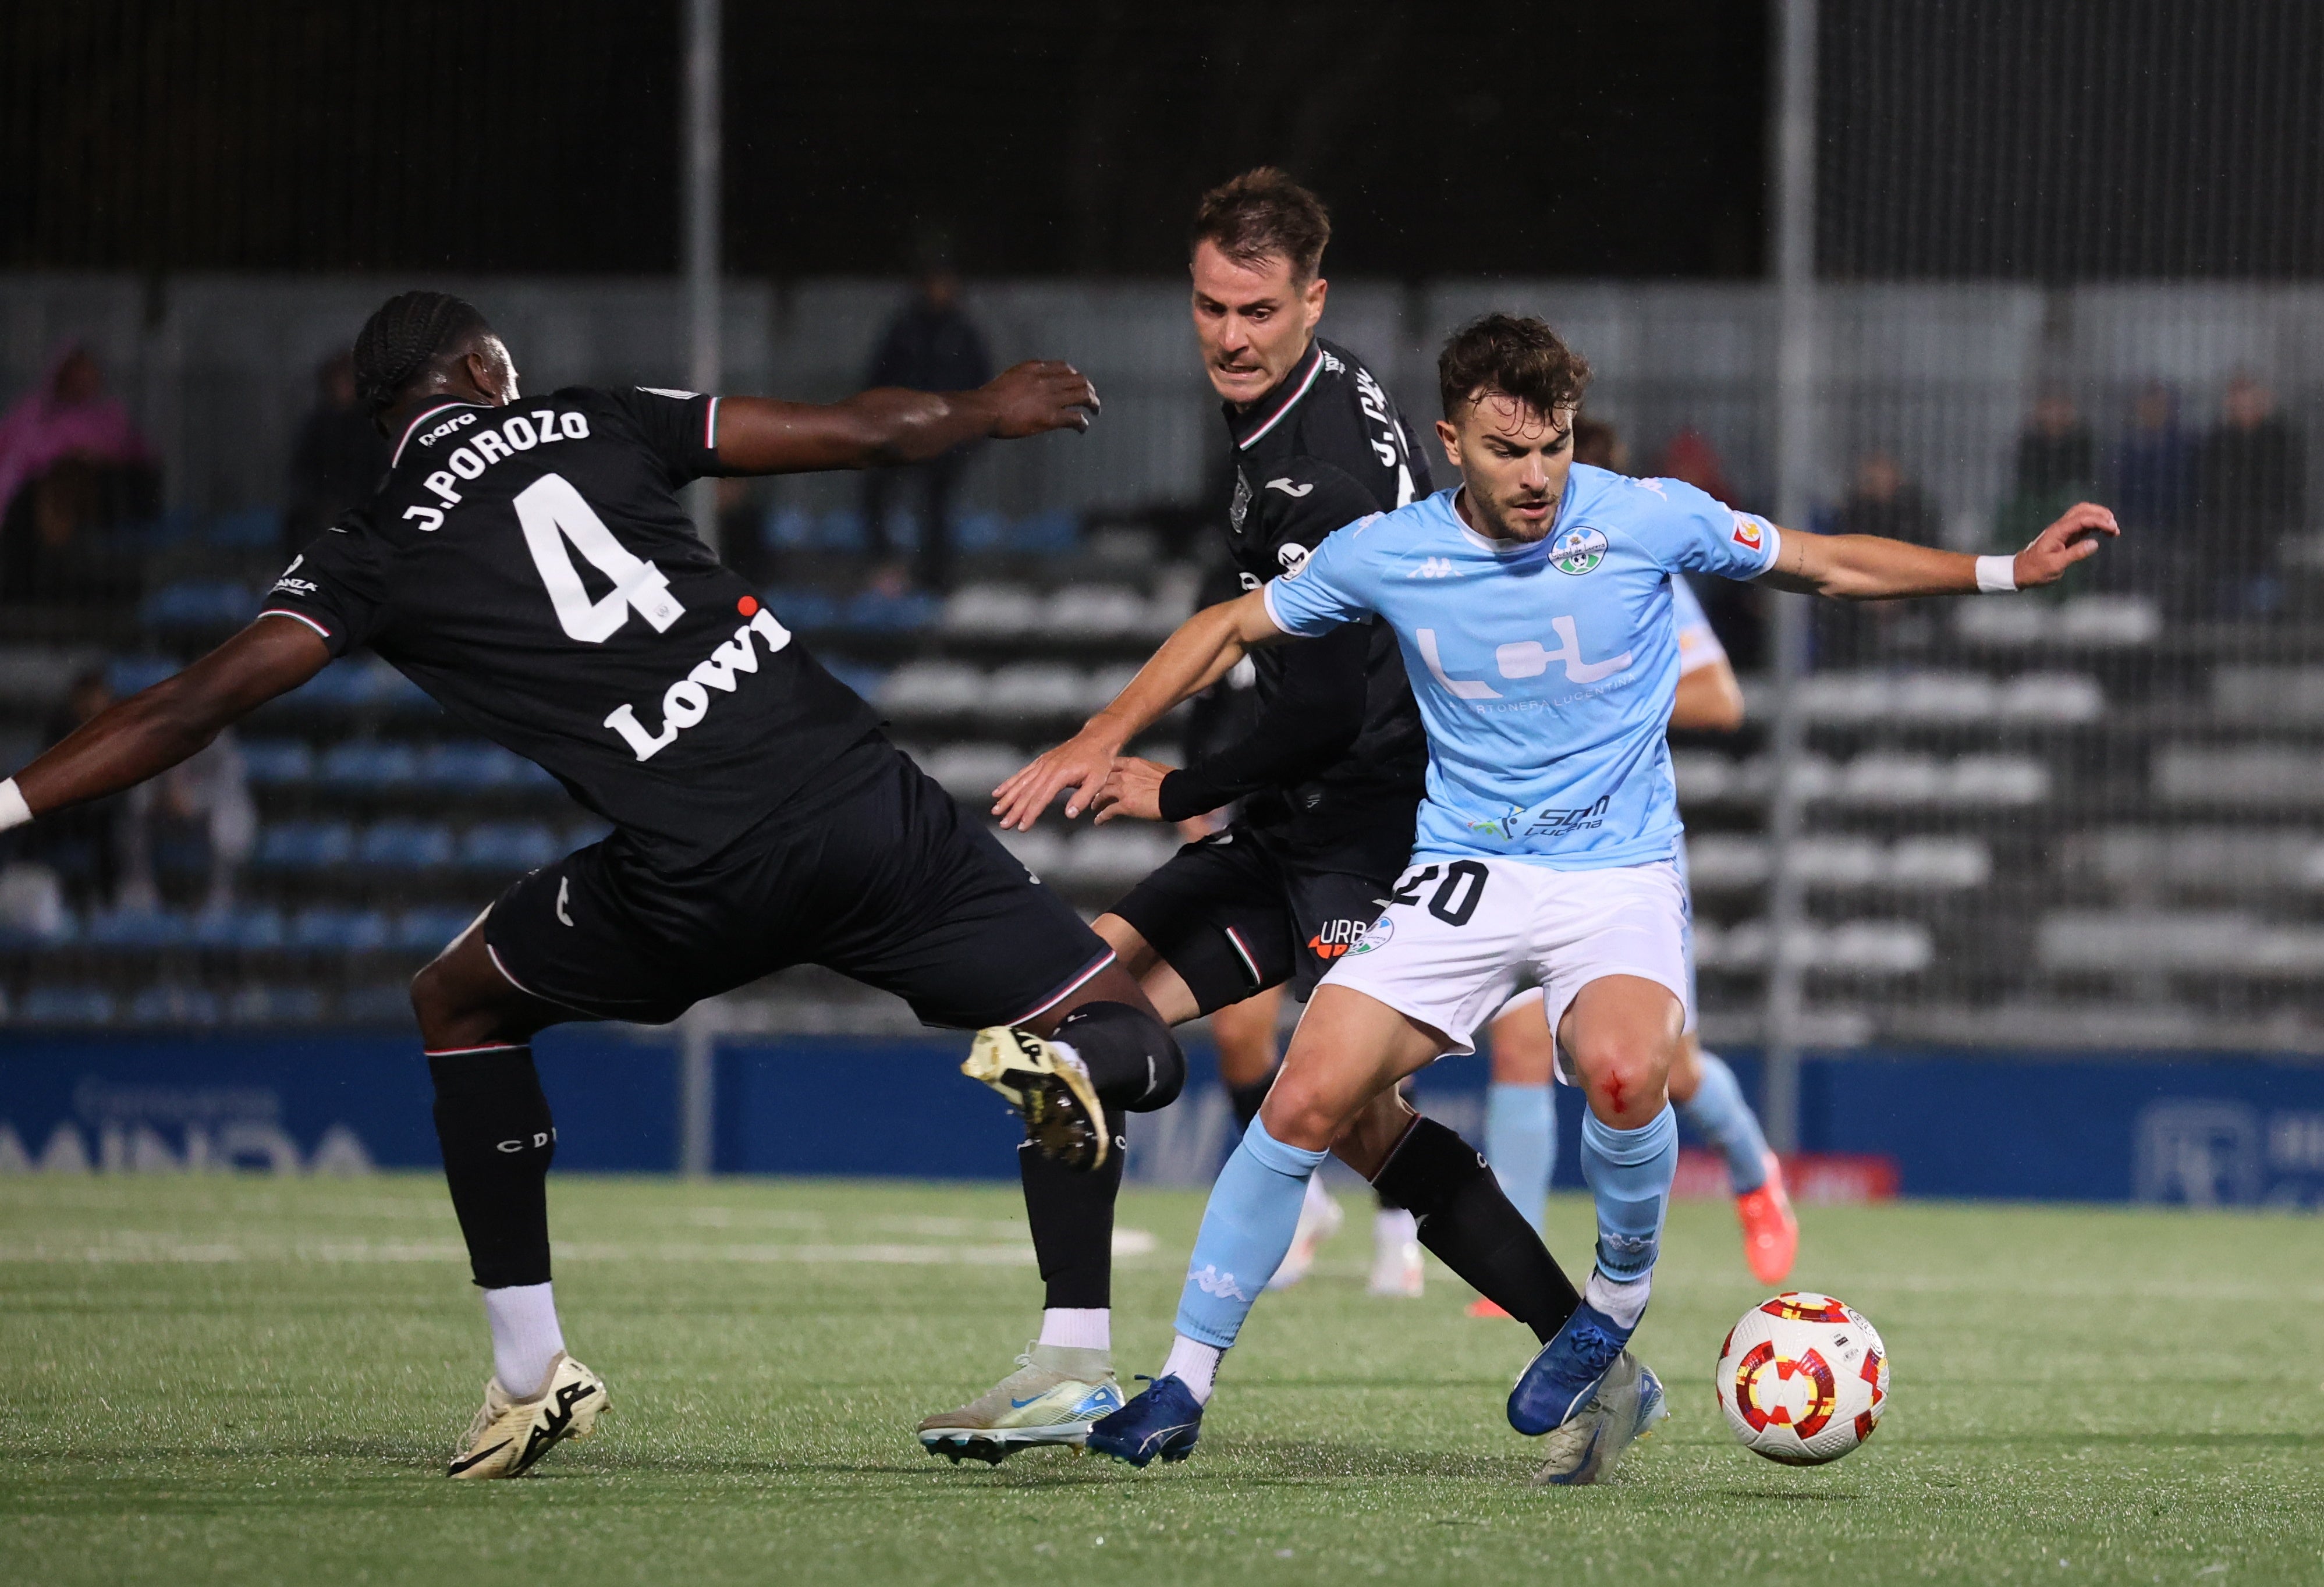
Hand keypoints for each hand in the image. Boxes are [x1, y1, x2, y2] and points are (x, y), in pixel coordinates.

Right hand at [981, 361, 1099, 438]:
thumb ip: (1022, 379)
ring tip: (1095, 410)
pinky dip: (1082, 423)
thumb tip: (1024, 389)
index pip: (1064, 367)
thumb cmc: (989, 398)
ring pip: (1083, 395)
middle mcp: (1047, 380)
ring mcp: (1051, 398)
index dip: (1074, 375)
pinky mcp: (1052, 417)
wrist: (985, 408)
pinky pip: (1076, 418)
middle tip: (1091, 397)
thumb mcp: (1008, 378)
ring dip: (1093, 403)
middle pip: (1079, 379)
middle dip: (1088, 387)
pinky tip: (1082, 428)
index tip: (1076, 381)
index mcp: (1036, 368)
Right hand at [992, 721, 1126, 829]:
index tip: (1021, 826)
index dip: (1030, 814)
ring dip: (1007, 798)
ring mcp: (1042, 764)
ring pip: (1020, 783)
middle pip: (1026, 793)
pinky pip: (1022, 773)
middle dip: (1013, 810)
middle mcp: (1047, 769)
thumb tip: (1069, 814)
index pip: (1041, 798)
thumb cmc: (1099, 760)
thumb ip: (1082, 798)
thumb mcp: (1098, 781)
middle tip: (1003, 824)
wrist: (1096, 738)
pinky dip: (1009, 783)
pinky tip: (999, 792)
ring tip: (996, 811)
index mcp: (1060, 775)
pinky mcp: (1041, 761)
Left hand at [1091, 757, 1173, 823]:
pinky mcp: (1125, 805)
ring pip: (1102, 794)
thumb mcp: (1156, 768)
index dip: (1105, 771)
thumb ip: (1144, 770)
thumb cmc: (1173, 781)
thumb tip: (1145, 775)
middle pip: (1104, 779)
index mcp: (1133, 764)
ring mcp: (1123, 790)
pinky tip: (1099, 821)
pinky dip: (1101, 817)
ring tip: (1094, 806)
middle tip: (1094, 791)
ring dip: (1097, 801)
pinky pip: (1108, 811)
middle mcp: (1125, 775)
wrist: (1177, 793)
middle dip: (1097, 786)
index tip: (1102, 775)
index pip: (1112, 764)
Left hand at [2013, 501, 2118, 586]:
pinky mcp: (2067, 536)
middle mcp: (2061, 526)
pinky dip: (2095, 525)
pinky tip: (2104, 532)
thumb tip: (2095, 544)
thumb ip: (2075, 553)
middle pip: (2082, 509)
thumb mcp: (2055, 565)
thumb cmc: (2036, 570)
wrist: (2021, 571)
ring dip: (2099, 517)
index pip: (2082, 519)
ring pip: (2083, 514)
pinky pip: (2082, 525)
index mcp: (2058, 531)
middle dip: (2101, 514)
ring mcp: (2064, 530)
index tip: (2113, 529)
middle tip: (2114, 526)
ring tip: (2113, 529)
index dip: (2099, 521)